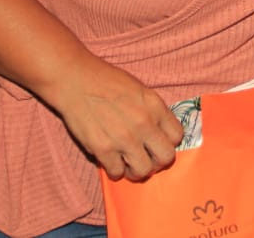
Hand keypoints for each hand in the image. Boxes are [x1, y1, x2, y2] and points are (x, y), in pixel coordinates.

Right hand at [50, 59, 184, 180]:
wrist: (75, 80)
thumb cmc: (106, 81)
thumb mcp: (139, 89)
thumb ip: (153, 111)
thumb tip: (160, 133)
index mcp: (155, 106)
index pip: (177, 136)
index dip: (168, 141)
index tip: (158, 142)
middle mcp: (143, 123)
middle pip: (166, 157)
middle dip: (157, 161)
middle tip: (146, 157)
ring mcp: (124, 138)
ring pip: (143, 170)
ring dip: (136, 170)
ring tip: (127, 162)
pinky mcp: (103, 149)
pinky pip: (117, 173)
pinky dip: (114, 170)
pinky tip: (110, 159)